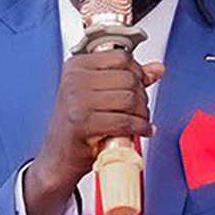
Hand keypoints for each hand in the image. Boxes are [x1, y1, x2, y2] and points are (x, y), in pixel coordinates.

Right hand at [24, 51, 163, 214]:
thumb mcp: (99, 94)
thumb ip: (127, 78)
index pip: (122, 57)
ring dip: (143, 114)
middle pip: (128, 78)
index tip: (140, 86)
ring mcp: (76, 100)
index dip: (138, 72)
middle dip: (142, 97)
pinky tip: (141, 131)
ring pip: (129, 99)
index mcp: (76, 66)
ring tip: (139, 122)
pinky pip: (125, 121)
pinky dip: (140, 128)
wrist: (58, 158)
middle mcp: (73, 79)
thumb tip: (156, 69)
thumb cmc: (76, 126)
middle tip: (139, 110)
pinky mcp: (82, 122)